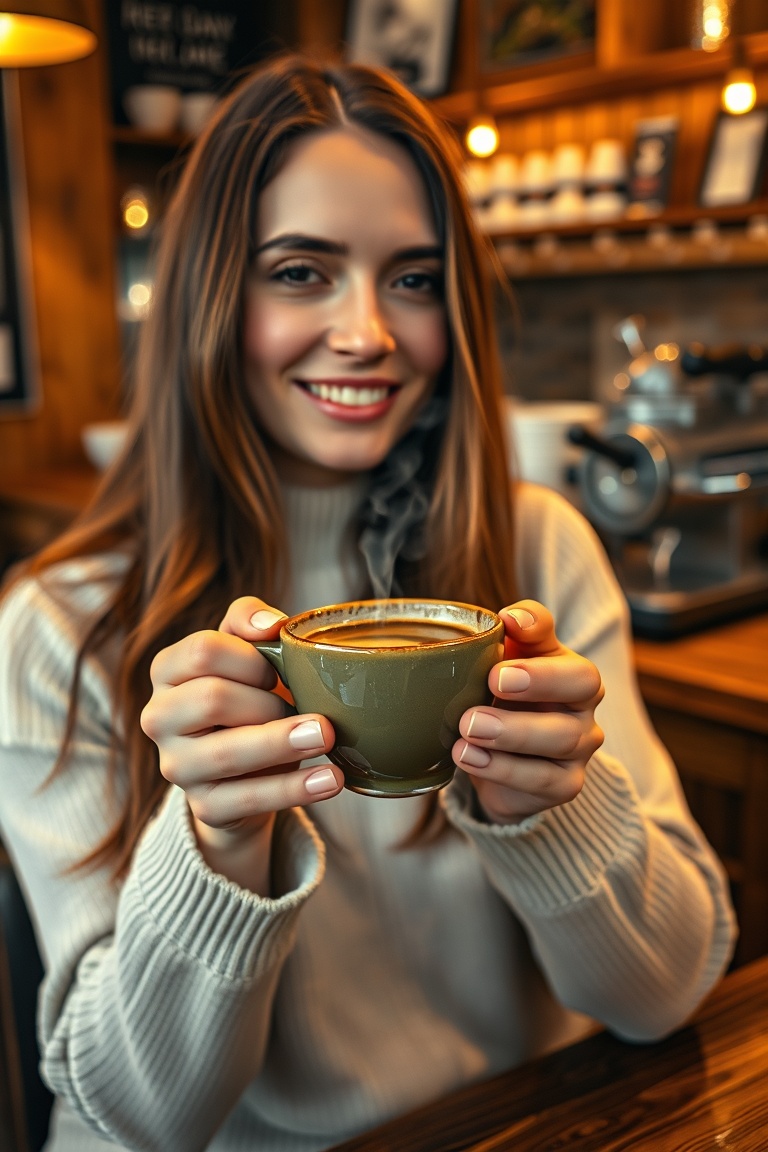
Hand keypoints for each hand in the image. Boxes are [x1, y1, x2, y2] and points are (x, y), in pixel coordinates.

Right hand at [140, 597, 343, 889]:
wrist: (245, 768)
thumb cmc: (248, 694)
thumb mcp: (245, 652)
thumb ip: (248, 621)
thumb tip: (271, 625)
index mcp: (167, 671)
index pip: (202, 651)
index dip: (249, 658)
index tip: (278, 670)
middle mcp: (160, 718)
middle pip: (212, 699)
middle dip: (268, 702)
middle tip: (311, 706)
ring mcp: (178, 766)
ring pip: (227, 753)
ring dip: (282, 743)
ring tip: (327, 736)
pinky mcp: (204, 806)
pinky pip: (247, 800)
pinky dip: (293, 790)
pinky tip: (330, 779)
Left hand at [452, 600, 603, 825]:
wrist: (500, 762)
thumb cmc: (503, 700)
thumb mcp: (505, 661)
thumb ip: (513, 635)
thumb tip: (509, 617)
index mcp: (571, 669)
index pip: (572, 646)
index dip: (543, 638)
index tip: (508, 629)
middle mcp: (584, 706)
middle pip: (581, 687)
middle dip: (538, 681)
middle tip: (493, 681)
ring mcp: (580, 748)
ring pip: (561, 738)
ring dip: (511, 731)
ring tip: (468, 728)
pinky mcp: (565, 785)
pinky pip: (543, 780)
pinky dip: (503, 769)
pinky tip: (469, 757)